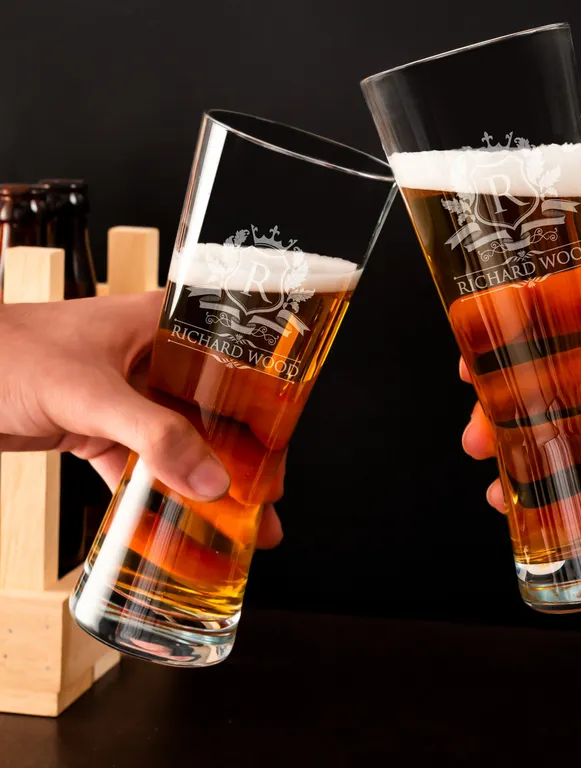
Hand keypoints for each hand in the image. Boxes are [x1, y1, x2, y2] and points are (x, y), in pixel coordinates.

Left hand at [0, 292, 284, 546]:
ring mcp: (128, 397)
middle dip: (241, 459)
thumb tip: (211, 480)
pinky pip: (141, 468)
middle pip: (214, 412)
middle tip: (264, 502)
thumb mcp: (90, 393)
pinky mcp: (101, 429)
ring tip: (236, 526)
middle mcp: (153, 360)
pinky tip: (179, 527)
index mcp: (162, 327)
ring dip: (204, 485)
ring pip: (181, 445)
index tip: (278, 453)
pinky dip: (157, 498)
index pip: (232, 364)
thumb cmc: (5, 352)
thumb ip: (152, 436)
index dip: (263, 409)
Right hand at [461, 271, 580, 510]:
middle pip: (544, 381)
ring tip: (500, 478)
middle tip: (479, 433)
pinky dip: (575, 490)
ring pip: (566, 430)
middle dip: (505, 407)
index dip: (505, 335)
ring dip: (530, 452)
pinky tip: (551, 505)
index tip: (472, 360)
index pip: (550, 315)